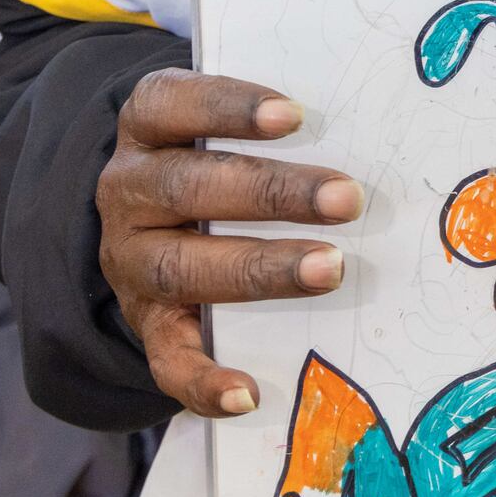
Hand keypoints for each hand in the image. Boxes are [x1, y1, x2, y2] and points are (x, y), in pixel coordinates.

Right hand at [97, 68, 362, 419]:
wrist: (143, 221)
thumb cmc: (212, 155)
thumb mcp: (220, 126)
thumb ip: (273, 125)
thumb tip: (366, 125)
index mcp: (146, 127)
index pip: (172, 104)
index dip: (228, 108)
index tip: (294, 115)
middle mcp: (128, 191)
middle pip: (189, 187)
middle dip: (271, 194)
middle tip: (346, 200)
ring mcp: (131, 260)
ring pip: (181, 266)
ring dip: (260, 270)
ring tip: (330, 269)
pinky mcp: (146, 323)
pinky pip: (165, 357)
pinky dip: (203, 380)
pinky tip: (247, 392)